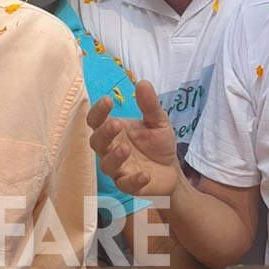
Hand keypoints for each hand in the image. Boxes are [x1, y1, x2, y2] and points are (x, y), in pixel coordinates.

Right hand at [88, 80, 179, 196]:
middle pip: (96, 142)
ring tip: (126, 148)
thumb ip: (150, 105)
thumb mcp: (158, 121)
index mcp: (113, 131)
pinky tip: (145, 175)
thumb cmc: (158, 144)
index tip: (107, 100)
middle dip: (104, 133)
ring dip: (114, 157)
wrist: (172, 170)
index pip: (96, 121)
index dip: (98, 111)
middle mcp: (110, 149)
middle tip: (117, 124)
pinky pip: (125, 185)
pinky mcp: (128, 185)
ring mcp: (118, 168)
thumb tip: (142, 82)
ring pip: (106, 165)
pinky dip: (134, 180)